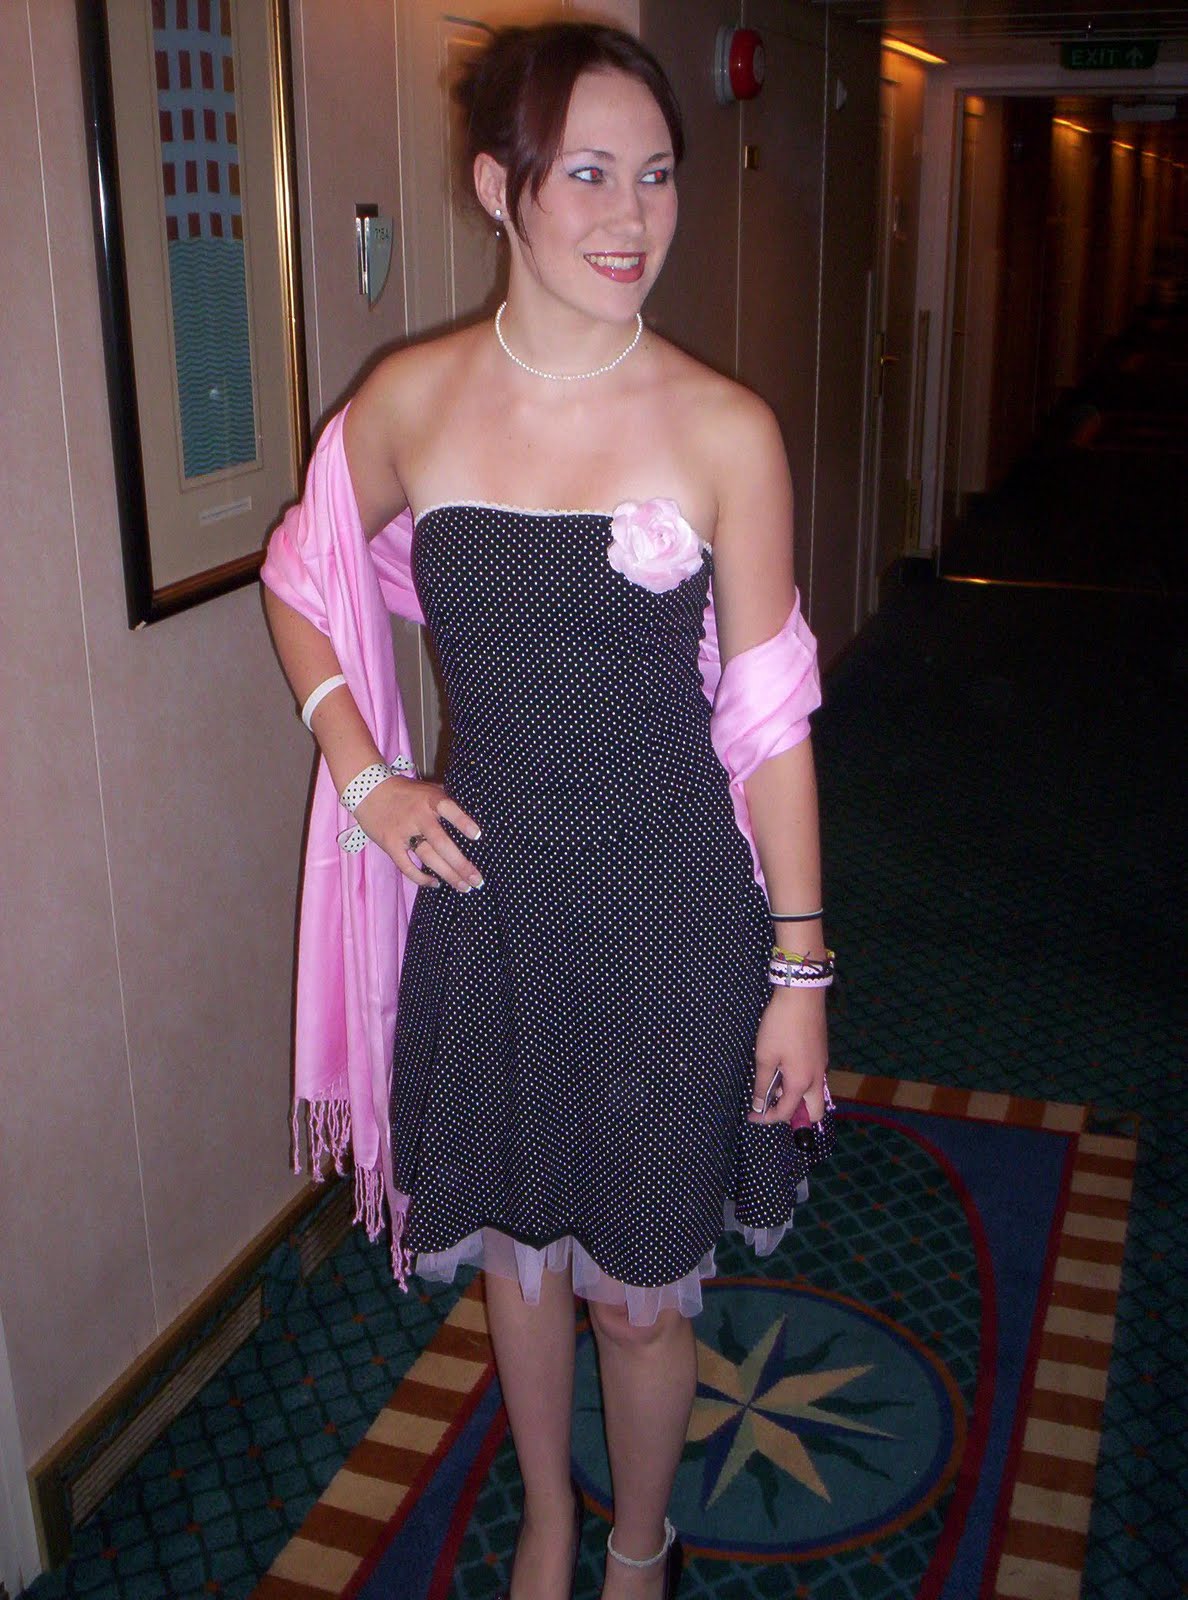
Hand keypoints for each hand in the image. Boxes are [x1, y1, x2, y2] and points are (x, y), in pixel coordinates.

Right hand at [353, 777, 482, 891]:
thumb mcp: (427, 789)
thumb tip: (474, 811)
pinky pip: (406, 866)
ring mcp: (403, 832)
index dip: (463, 822)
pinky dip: (421, 878)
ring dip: (448, 875)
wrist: (368, 791)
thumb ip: (446, 801)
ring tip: (465, 887)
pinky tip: (436, 884)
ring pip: (428, 857)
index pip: (449, 809)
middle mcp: (418, 816)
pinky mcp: (390, 844)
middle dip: (461, 864)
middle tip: (477, 880)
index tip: (478, 836)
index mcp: (430, 800)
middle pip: (442, 843)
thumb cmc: (406, 792)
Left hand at [747, 986, 827, 1126]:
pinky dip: (801, 1082)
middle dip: (795, 1116)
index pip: (787, 1113)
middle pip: (813, 1112)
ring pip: (814, 1095)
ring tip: (775, 1080)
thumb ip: (762, 1084)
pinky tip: (785, 1066)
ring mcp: (822, 1065)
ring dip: (797, 1097)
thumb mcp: (765, 1056)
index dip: (768, 1118)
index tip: (753, 1115)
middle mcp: (816, 1079)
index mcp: (801, 1083)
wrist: (802, 996)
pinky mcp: (822, 1054)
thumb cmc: (780, 1026)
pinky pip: (814, 1079)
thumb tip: (759, 1105)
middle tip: (774, 1104)